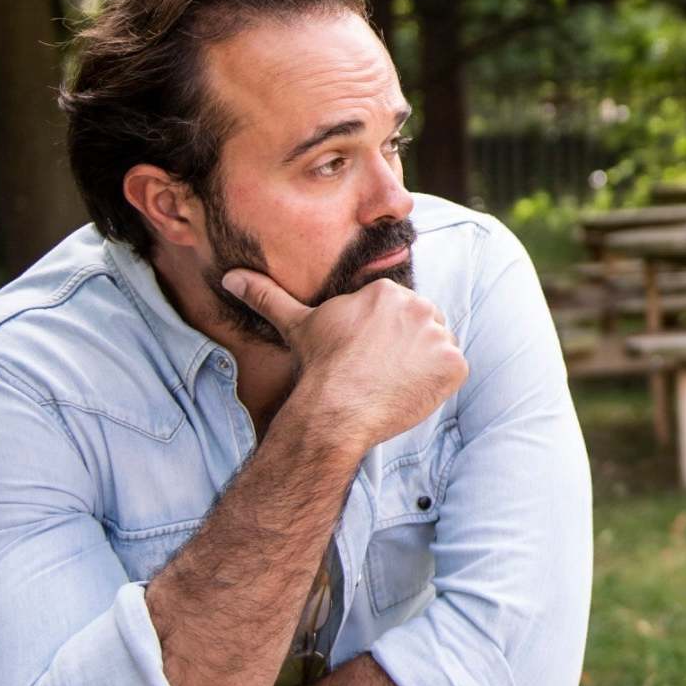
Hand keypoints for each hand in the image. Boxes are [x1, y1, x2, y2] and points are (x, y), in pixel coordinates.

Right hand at [222, 269, 467, 449]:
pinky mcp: (454, 364)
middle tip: (378, 373)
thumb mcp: (296, 325)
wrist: (334, 409)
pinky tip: (409, 393)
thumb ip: (269, 296)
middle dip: (405, 349)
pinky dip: (436, 385)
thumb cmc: (316, 368)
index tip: (365, 358)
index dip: (383, 339)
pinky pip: (452, 372)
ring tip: (390, 383)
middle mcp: (419, 305)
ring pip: (438, 349)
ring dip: (422, 366)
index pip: (398, 313)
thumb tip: (230, 277)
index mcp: (387, 292)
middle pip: (422, 328)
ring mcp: (440, 335)